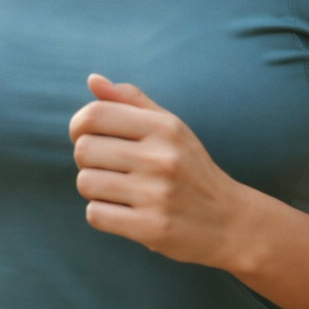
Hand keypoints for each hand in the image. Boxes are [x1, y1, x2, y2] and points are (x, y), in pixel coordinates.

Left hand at [68, 74, 248, 267]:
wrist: (229, 220)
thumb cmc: (191, 168)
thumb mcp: (170, 127)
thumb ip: (131, 101)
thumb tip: (93, 80)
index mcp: (163, 127)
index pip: (96, 114)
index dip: (78, 124)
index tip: (85, 135)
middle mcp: (160, 158)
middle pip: (84, 149)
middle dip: (86, 159)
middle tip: (105, 166)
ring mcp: (156, 195)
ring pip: (85, 183)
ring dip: (93, 188)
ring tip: (116, 188)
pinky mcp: (150, 228)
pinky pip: (95, 214)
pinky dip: (101, 213)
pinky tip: (122, 210)